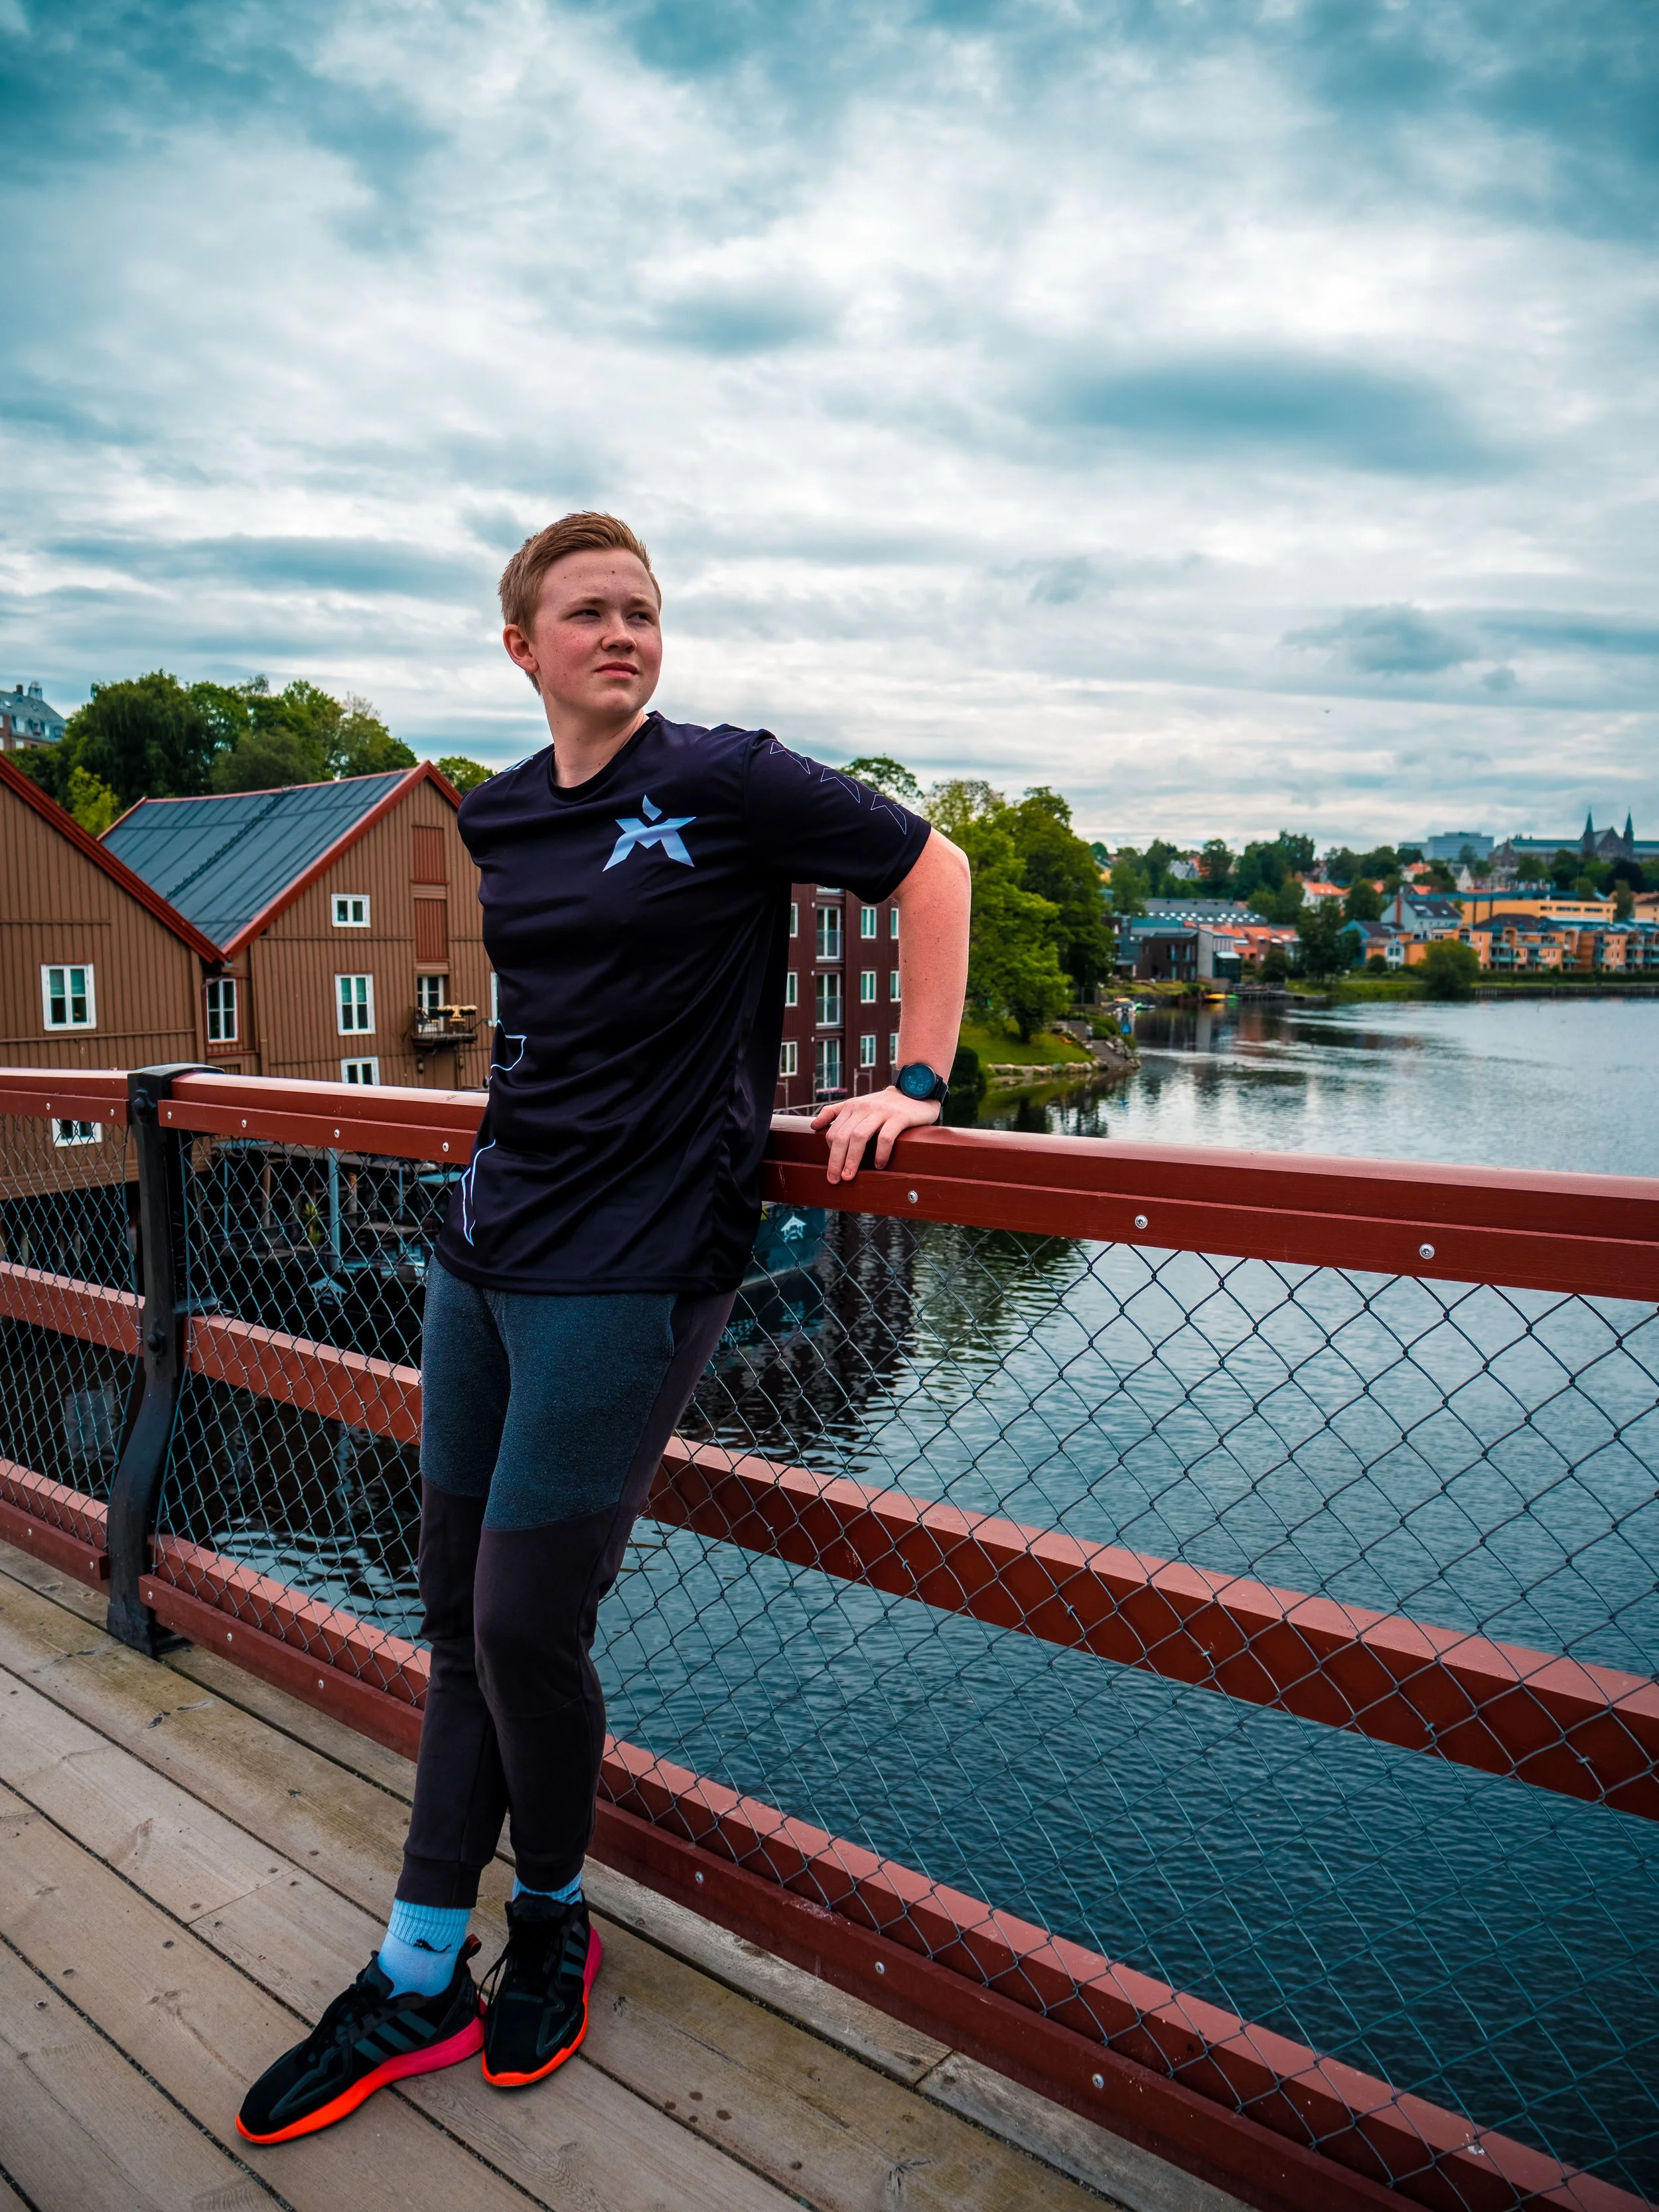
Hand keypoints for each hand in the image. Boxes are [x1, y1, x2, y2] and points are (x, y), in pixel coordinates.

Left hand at [811, 1086, 940, 1184]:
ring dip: (853, 1159)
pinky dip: (880, 1154)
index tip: (832, 1170)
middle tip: (835, 1179)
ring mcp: (881, 1111)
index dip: (830, 1154)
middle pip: (843, 1136)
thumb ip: (835, 1112)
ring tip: (850, 1176)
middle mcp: (864, 1107)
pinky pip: (885, 1138)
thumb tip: (814, 1125)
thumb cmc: (885, 1105)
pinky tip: (879, 1165)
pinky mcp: (899, 1117)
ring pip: (860, 1137)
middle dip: (836, 1160)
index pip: (833, 1132)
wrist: (915, 1092)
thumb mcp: (858, 1104)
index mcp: (852, 1106)